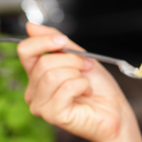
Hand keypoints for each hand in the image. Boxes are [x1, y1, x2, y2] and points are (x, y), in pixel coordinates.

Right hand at [18, 23, 137, 141]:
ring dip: (78, 73)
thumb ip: (57, 43)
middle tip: (87, 67)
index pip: (25, 51)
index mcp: (38, 75)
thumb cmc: (100, 88)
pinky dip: (82, 85)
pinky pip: (65, 88)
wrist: (115, 110)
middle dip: (72, 60)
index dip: (44, 41)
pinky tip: (87, 92)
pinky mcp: (53, 115)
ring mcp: (41, 105)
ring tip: (87, 82)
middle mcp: (34, 91)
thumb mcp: (80, 57)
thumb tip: (31, 27)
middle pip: (43, 62)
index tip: (63, 41)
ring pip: (52, 75)